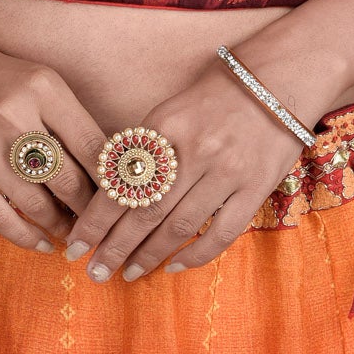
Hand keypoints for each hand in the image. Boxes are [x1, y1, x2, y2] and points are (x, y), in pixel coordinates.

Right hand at [0, 17, 107, 252]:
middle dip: (90, 211)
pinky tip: (42, 242)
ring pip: (37, 203)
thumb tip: (109, 173)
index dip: (113, 182)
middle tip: (101, 225)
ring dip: (61, 226)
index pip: (93, 147)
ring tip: (73, 233)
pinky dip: (26, 237)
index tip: (123, 200)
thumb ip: (71, 121)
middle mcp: (13, 115)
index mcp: (43, 88)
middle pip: (68, 180)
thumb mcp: (39, 82)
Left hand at [61, 61, 312, 281]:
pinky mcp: (256, 186)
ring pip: (179, 227)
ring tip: (128, 274)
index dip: (94, 220)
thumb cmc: (215, 95)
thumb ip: (143, 147)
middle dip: (114, 248)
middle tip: (94, 272)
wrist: (278, 79)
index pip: (120, 183)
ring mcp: (227, 171)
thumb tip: (107, 192)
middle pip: (144, 212)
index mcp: (164, 127)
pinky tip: (176, 266)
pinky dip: (197, 255)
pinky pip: (222, 232)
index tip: (75, 245)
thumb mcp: (170, 109)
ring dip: (149, 256)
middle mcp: (194, 150)